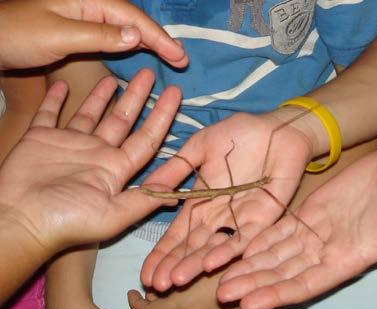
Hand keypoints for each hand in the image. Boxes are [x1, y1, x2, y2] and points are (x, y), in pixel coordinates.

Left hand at [0, 0, 187, 68]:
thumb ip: (99, 34)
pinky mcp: (83, 30)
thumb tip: (137, 37)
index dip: (159, 38)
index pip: (133, 19)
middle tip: (182, 60)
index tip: (180, 56)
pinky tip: (142, 53)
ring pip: (127, 28)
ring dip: (150, 43)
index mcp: (90, 0)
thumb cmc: (19, 34)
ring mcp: (88, 17)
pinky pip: (114, 36)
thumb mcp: (60, 34)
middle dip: (160, 40)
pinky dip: (132, 46)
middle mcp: (92, 5)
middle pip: (135, 21)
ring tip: (171, 57)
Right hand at [0, 68, 180, 253]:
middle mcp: (97, 154)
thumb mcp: (114, 214)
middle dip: (137, 97)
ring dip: (101, 95)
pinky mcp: (40, 138)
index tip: (175, 93)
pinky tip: (61, 84)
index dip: (163, 116)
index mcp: (116, 169)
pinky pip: (49, 113)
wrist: (20, 221)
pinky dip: (54, 99)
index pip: (147, 138)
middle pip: (123, 120)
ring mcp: (69, 144)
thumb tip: (179, 193)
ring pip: (90, 113)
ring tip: (113, 77)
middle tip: (149, 73)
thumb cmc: (68, 220)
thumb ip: (144, 200)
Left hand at [128, 267, 246, 308]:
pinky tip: (186, 304)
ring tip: (167, 297)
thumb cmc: (231, 264)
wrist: (261, 284)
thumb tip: (156, 283)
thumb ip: (176, 274)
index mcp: (182, 307)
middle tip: (150, 293)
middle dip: (150, 307)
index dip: (136, 303)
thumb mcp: (201, 260)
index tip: (131, 293)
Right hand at [141, 110, 314, 290]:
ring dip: (195, 263)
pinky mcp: (263, 217)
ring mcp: (239, 218)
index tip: (147, 271)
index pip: (178, 232)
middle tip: (156, 286)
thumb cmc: (238, 134)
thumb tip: (148, 188)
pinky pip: (244, 237)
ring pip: (214, 246)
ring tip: (176, 280)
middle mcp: (218, 215)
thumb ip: (176, 167)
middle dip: (174, 265)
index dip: (163, 252)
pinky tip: (209, 264)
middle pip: (193, 245)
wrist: (277, 129)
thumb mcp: (199, 147)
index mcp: (201, 200)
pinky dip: (227, 250)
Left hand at [217, 148, 376, 308]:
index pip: (303, 285)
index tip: (248, 304)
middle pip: (282, 272)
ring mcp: (314, 232)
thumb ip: (373, 246)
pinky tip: (242, 249)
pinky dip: (261, 240)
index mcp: (345, 260)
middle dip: (253, 284)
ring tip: (224, 277)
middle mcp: (324, 251)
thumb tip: (349, 259)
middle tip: (223, 293)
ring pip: (276, 253)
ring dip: (250, 266)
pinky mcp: (308, 213)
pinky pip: (280, 230)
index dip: (275, 296)